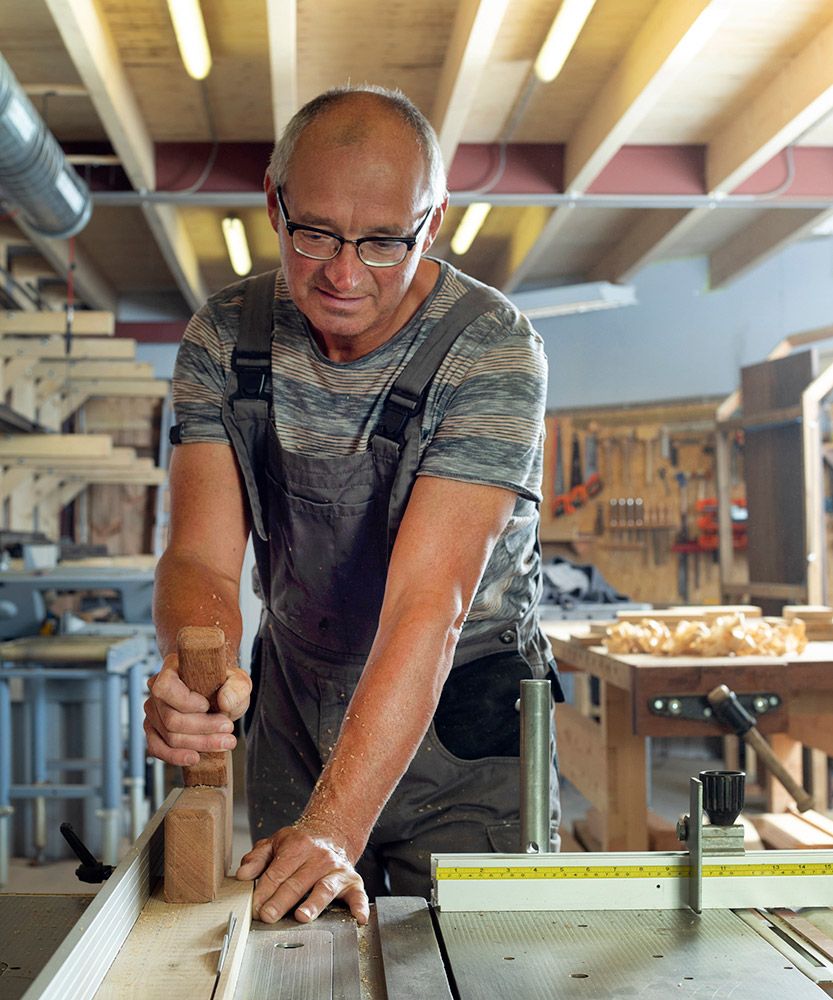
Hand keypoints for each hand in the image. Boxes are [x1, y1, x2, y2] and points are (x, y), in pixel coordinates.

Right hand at [143, 652, 251, 765]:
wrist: (217, 693)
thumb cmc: (223, 684)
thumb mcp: (238, 680)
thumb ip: (237, 687)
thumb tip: (224, 702)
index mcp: (172, 668)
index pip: (166, 688)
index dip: (187, 702)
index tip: (209, 705)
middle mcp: (156, 689)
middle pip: (171, 719)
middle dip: (203, 729)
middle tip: (228, 729)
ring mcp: (153, 711)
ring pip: (169, 736)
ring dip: (198, 743)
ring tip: (224, 742)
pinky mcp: (154, 729)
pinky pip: (157, 748)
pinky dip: (176, 756)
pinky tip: (194, 758)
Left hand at [236, 825, 368, 925]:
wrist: (332, 833)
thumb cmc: (300, 844)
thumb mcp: (275, 843)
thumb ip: (257, 858)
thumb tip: (242, 874)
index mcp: (297, 847)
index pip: (277, 872)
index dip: (263, 891)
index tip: (254, 907)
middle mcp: (318, 858)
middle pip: (296, 883)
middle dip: (280, 901)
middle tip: (267, 916)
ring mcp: (336, 870)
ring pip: (324, 888)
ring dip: (313, 904)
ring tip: (302, 916)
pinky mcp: (352, 881)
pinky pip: (357, 895)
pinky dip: (359, 906)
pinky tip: (358, 917)